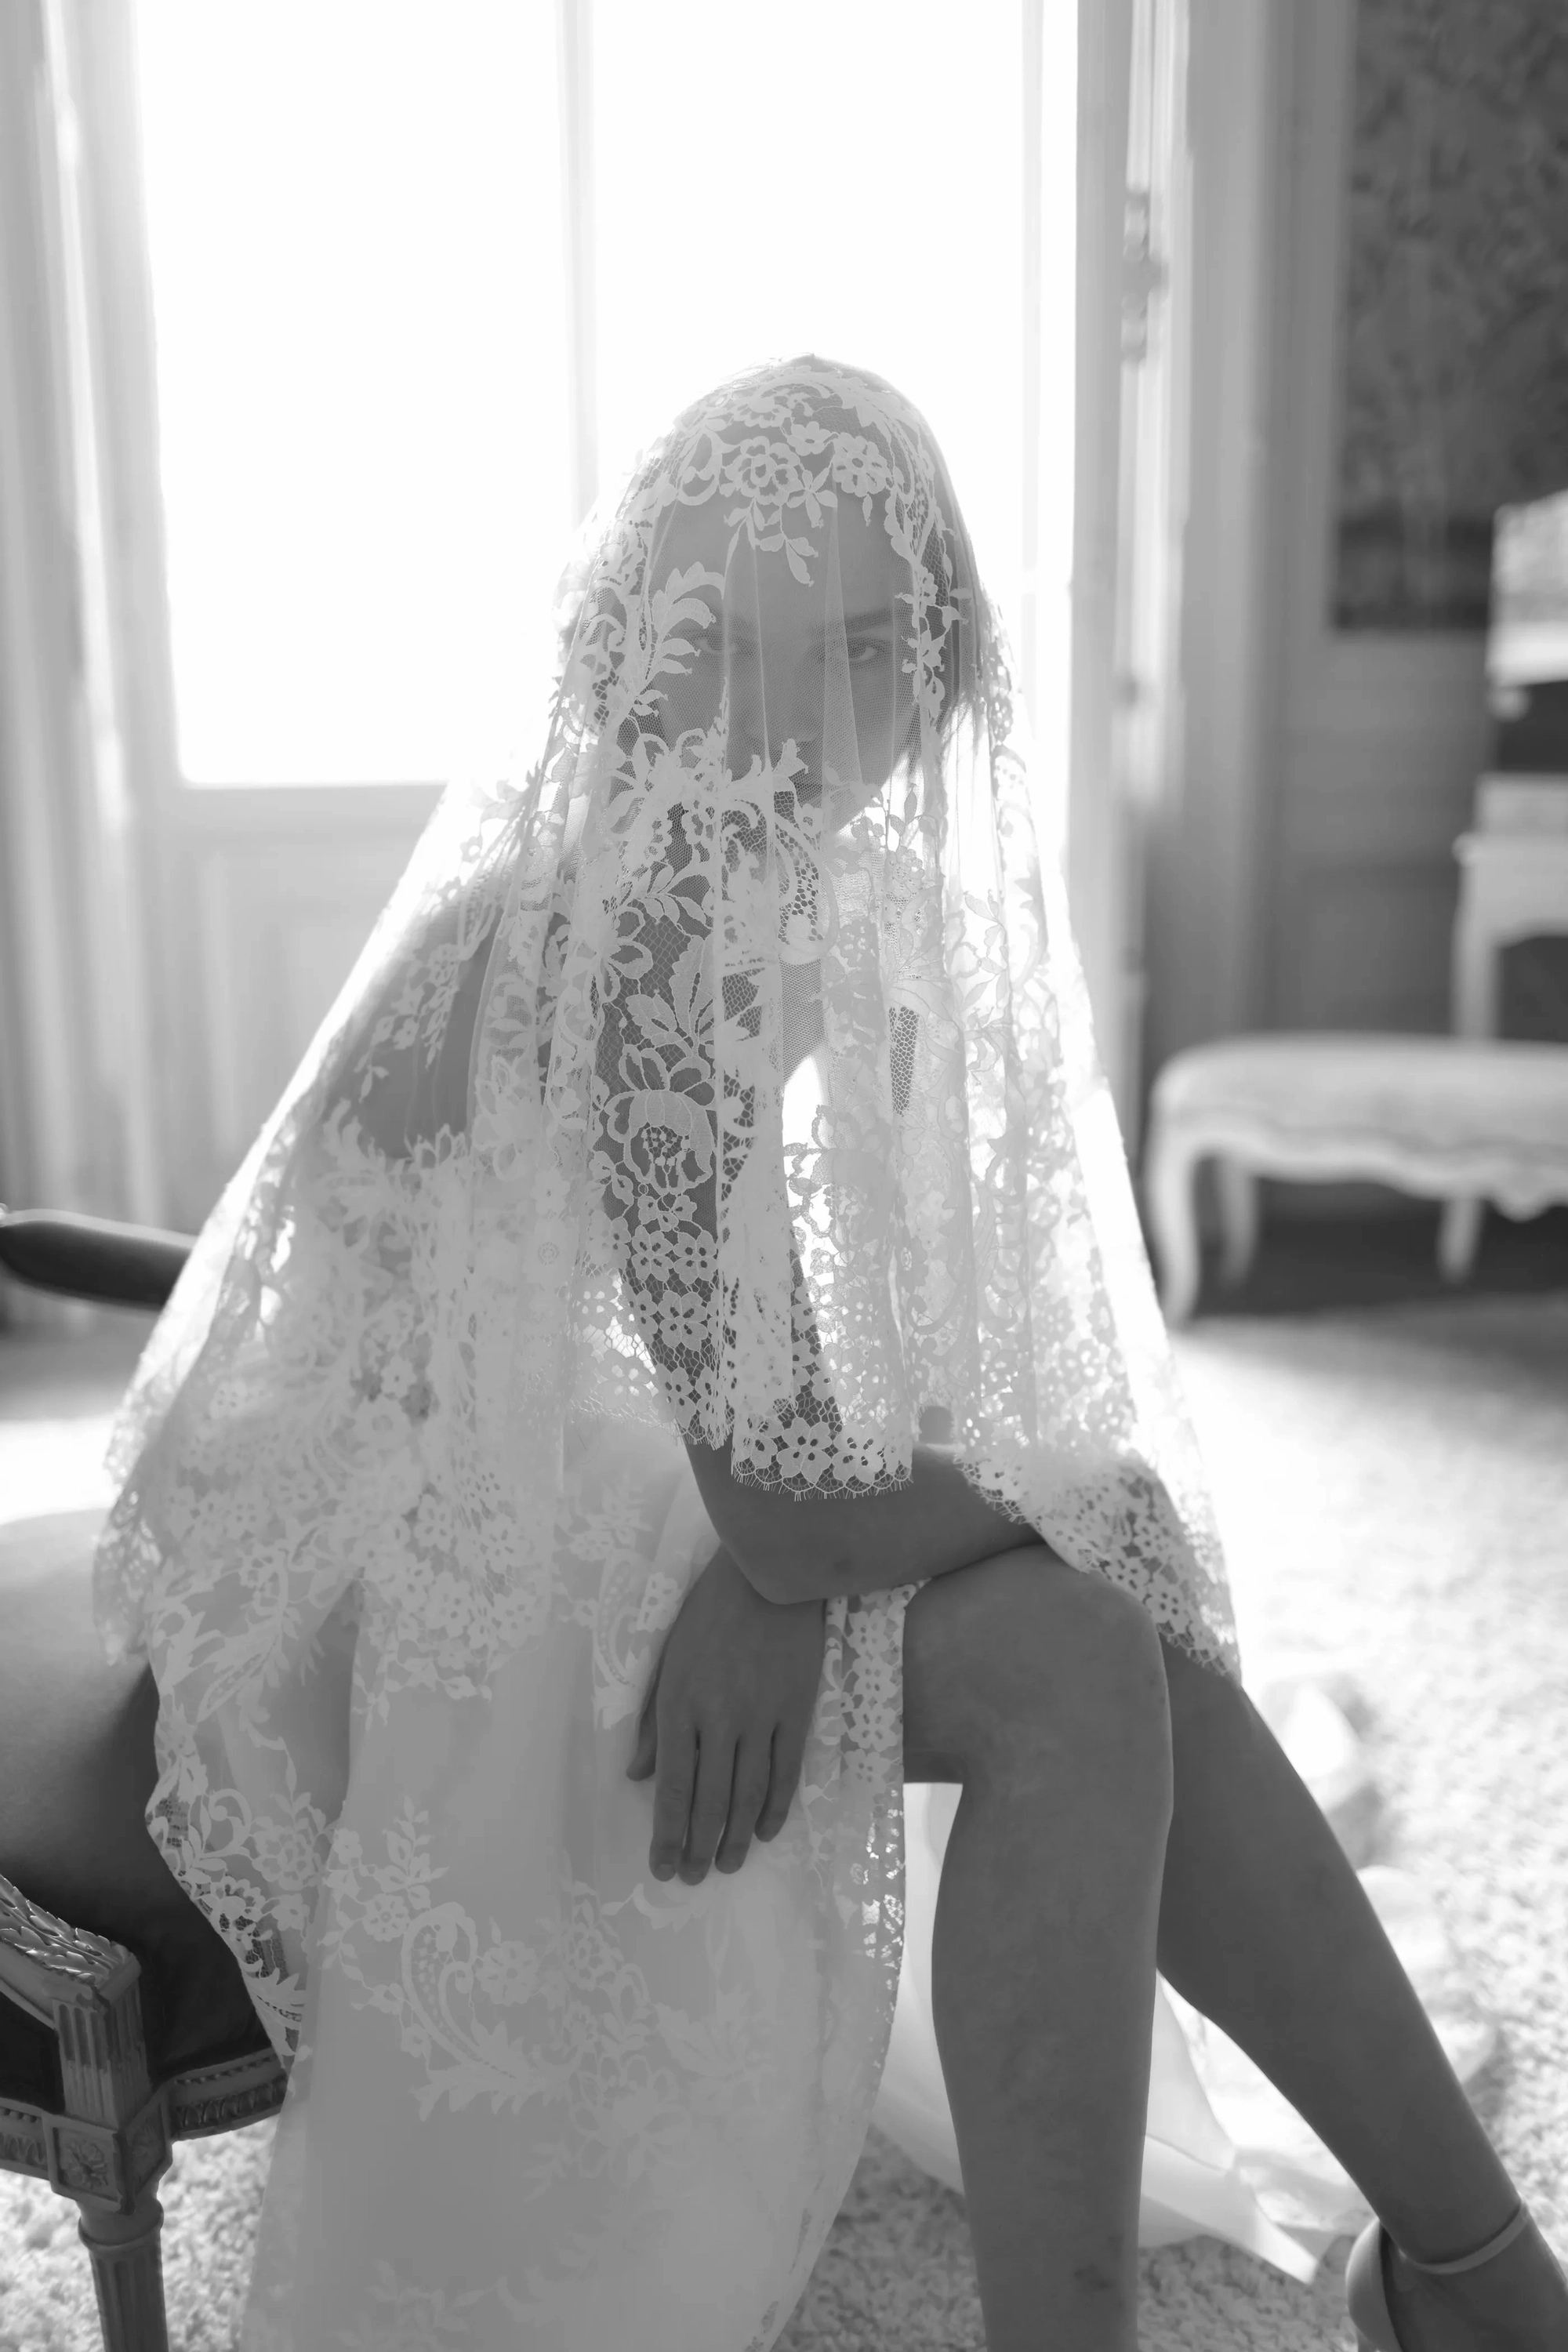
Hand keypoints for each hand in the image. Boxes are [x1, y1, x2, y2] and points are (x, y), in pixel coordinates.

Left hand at [626, 1544, 826, 1883]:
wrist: (770, 1574)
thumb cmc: (709, 1611)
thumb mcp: (668, 1658)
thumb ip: (653, 1720)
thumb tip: (639, 1775)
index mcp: (680, 1705)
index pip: (672, 1786)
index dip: (667, 1833)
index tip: (662, 1867)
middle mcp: (720, 1720)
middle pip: (709, 1800)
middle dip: (698, 1846)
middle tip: (693, 1879)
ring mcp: (762, 1718)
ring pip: (747, 1794)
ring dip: (734, 1837)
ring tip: (725, 1867)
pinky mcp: (797, 1711)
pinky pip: (786, 1772)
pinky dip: (775, 1807)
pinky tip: (764, 1831)